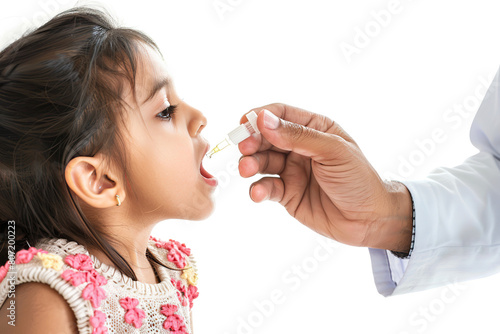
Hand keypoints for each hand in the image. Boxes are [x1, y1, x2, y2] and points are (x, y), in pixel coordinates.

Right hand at [238, 103, 412, 251]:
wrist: (369, 220)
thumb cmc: (358, 179)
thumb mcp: (332, 151)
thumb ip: (298, 136)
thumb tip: (263, 119)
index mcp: (313, 128)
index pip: (280, 114)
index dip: (260, 117)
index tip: (245, 124)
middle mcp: (299, 147)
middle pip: (265, 137)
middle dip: (252, 141)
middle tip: (244, 148)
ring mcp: (291, 170)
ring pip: (262, 161)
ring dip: (251, 164)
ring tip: (247, 169)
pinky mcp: (287, 193)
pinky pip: (266, 187)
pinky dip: (258, 189)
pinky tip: (258, 193)